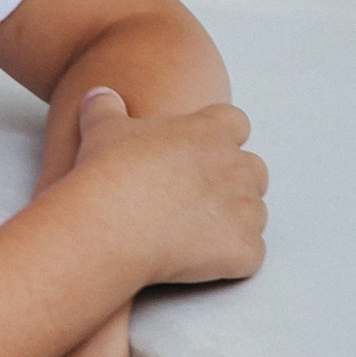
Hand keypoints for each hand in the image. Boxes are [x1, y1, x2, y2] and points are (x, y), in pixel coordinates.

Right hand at [71, 82, 266, 287]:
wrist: (112, 224)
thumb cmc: (109, 172)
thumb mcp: (102, 128)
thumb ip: (107, 107)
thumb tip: (100, 94)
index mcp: (210, 131)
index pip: (236, 123)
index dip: (218, 138)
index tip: (195, 153)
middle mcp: (237, 166)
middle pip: (254, 169)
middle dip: (233, 182)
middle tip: (195, 197)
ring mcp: (246, 209)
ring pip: (255, 213)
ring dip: (234, 221)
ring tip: (195, 233)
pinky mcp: (245, 249)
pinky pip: (250, 254)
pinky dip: (231, 259)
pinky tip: (199, 262)